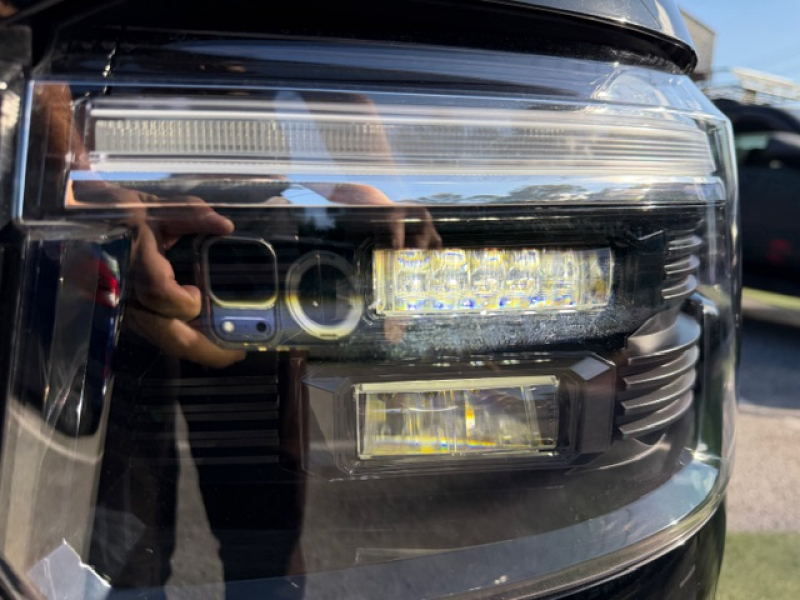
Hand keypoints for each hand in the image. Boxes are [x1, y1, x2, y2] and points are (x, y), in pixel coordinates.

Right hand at [71, 182, 246, 367]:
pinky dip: (182, 338)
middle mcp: (127, 292)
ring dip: (196, 349)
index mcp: (134, 258)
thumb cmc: (119, 210)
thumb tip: (225, 226)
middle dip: (205, 349)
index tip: (198, 293)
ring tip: (227, 351)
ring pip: (162, 339)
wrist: (76, 219)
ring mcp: (125, 307)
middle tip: (237, 354)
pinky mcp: (126, 312)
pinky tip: (204, 337)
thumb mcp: (155, 205)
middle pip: (167, 334)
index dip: (185, 301)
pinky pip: (157, 332)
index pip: (160, 294)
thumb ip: (191, 213)